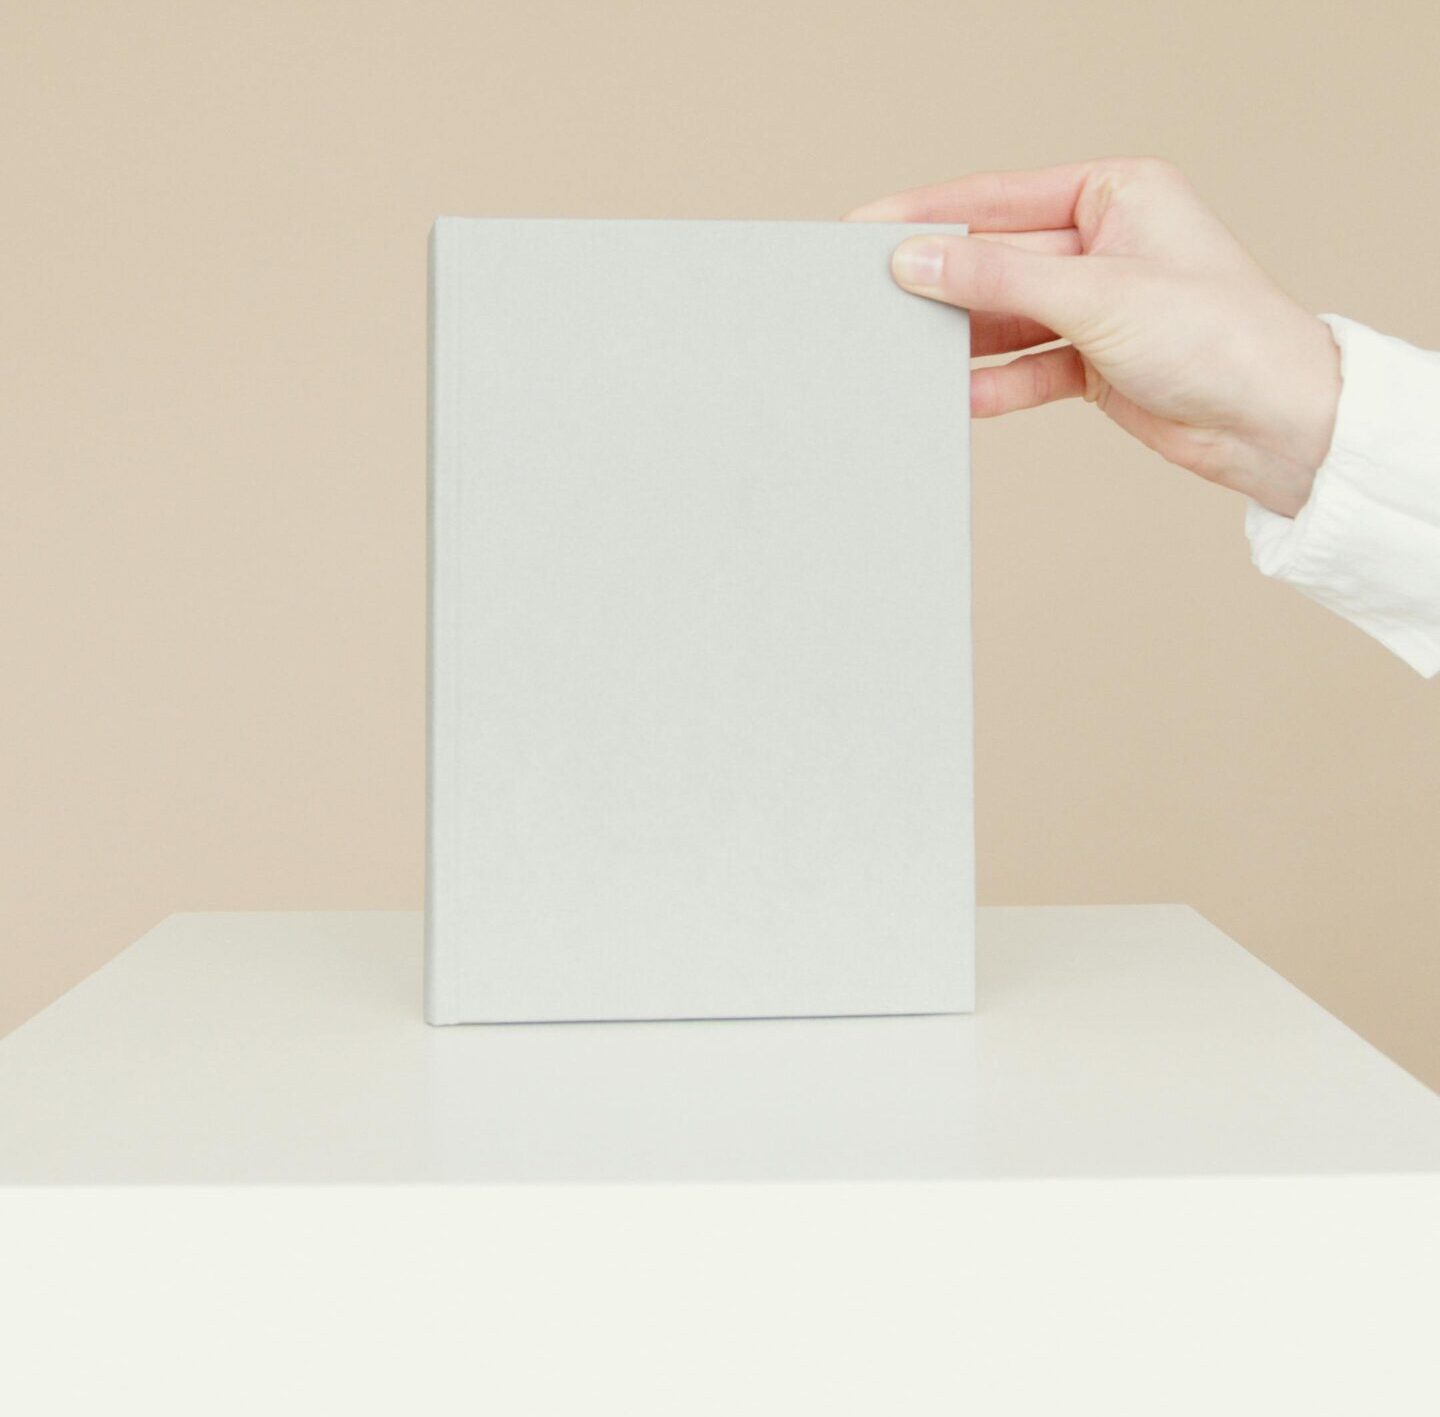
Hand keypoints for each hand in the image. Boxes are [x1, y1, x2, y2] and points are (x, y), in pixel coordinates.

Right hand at [848, 158, 1340, 517]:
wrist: (1274, 423)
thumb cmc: (1220, 335)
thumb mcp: (1095, 295)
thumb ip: (997, 280)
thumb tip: (917, 261)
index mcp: (1116, 194)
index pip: (1000, 199)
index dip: (930, 215)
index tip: (868, 227)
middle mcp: (1104, 244)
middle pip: (998, 263)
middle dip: (943, 287)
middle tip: (875, 301)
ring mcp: (1098, 306)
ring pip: (1007, 319)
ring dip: (964, 342)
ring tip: (907, 356)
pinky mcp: (1094, 362)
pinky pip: (1026, 368)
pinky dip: (994, 385)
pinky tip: (957, 398)